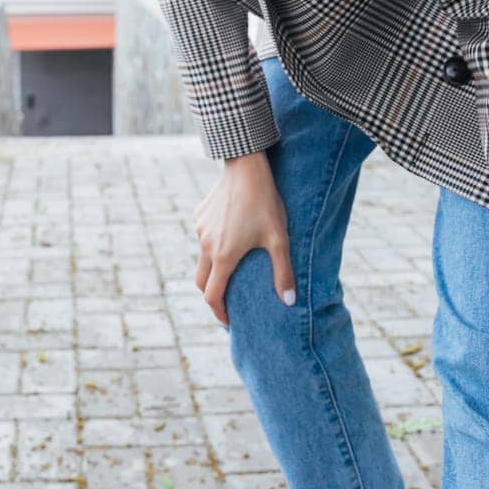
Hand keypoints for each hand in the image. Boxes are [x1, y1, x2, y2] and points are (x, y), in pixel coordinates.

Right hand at [193, 152, 295, 328]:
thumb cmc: (264, 203)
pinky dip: (213, 246)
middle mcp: (206, 245)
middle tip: (228, 303)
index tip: (229, 322)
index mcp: (223, 256)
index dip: (219, 312)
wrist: (245, 167)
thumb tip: (288, 302)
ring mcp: (200, 230)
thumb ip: (283, 272)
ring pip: (202, 258)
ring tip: (232, 270)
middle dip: (212, 296)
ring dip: (213, 269)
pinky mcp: (199, 216)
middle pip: (201, 281)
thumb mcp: (278, 239)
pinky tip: (230, 239)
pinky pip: (203, 237)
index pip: (212, 295)